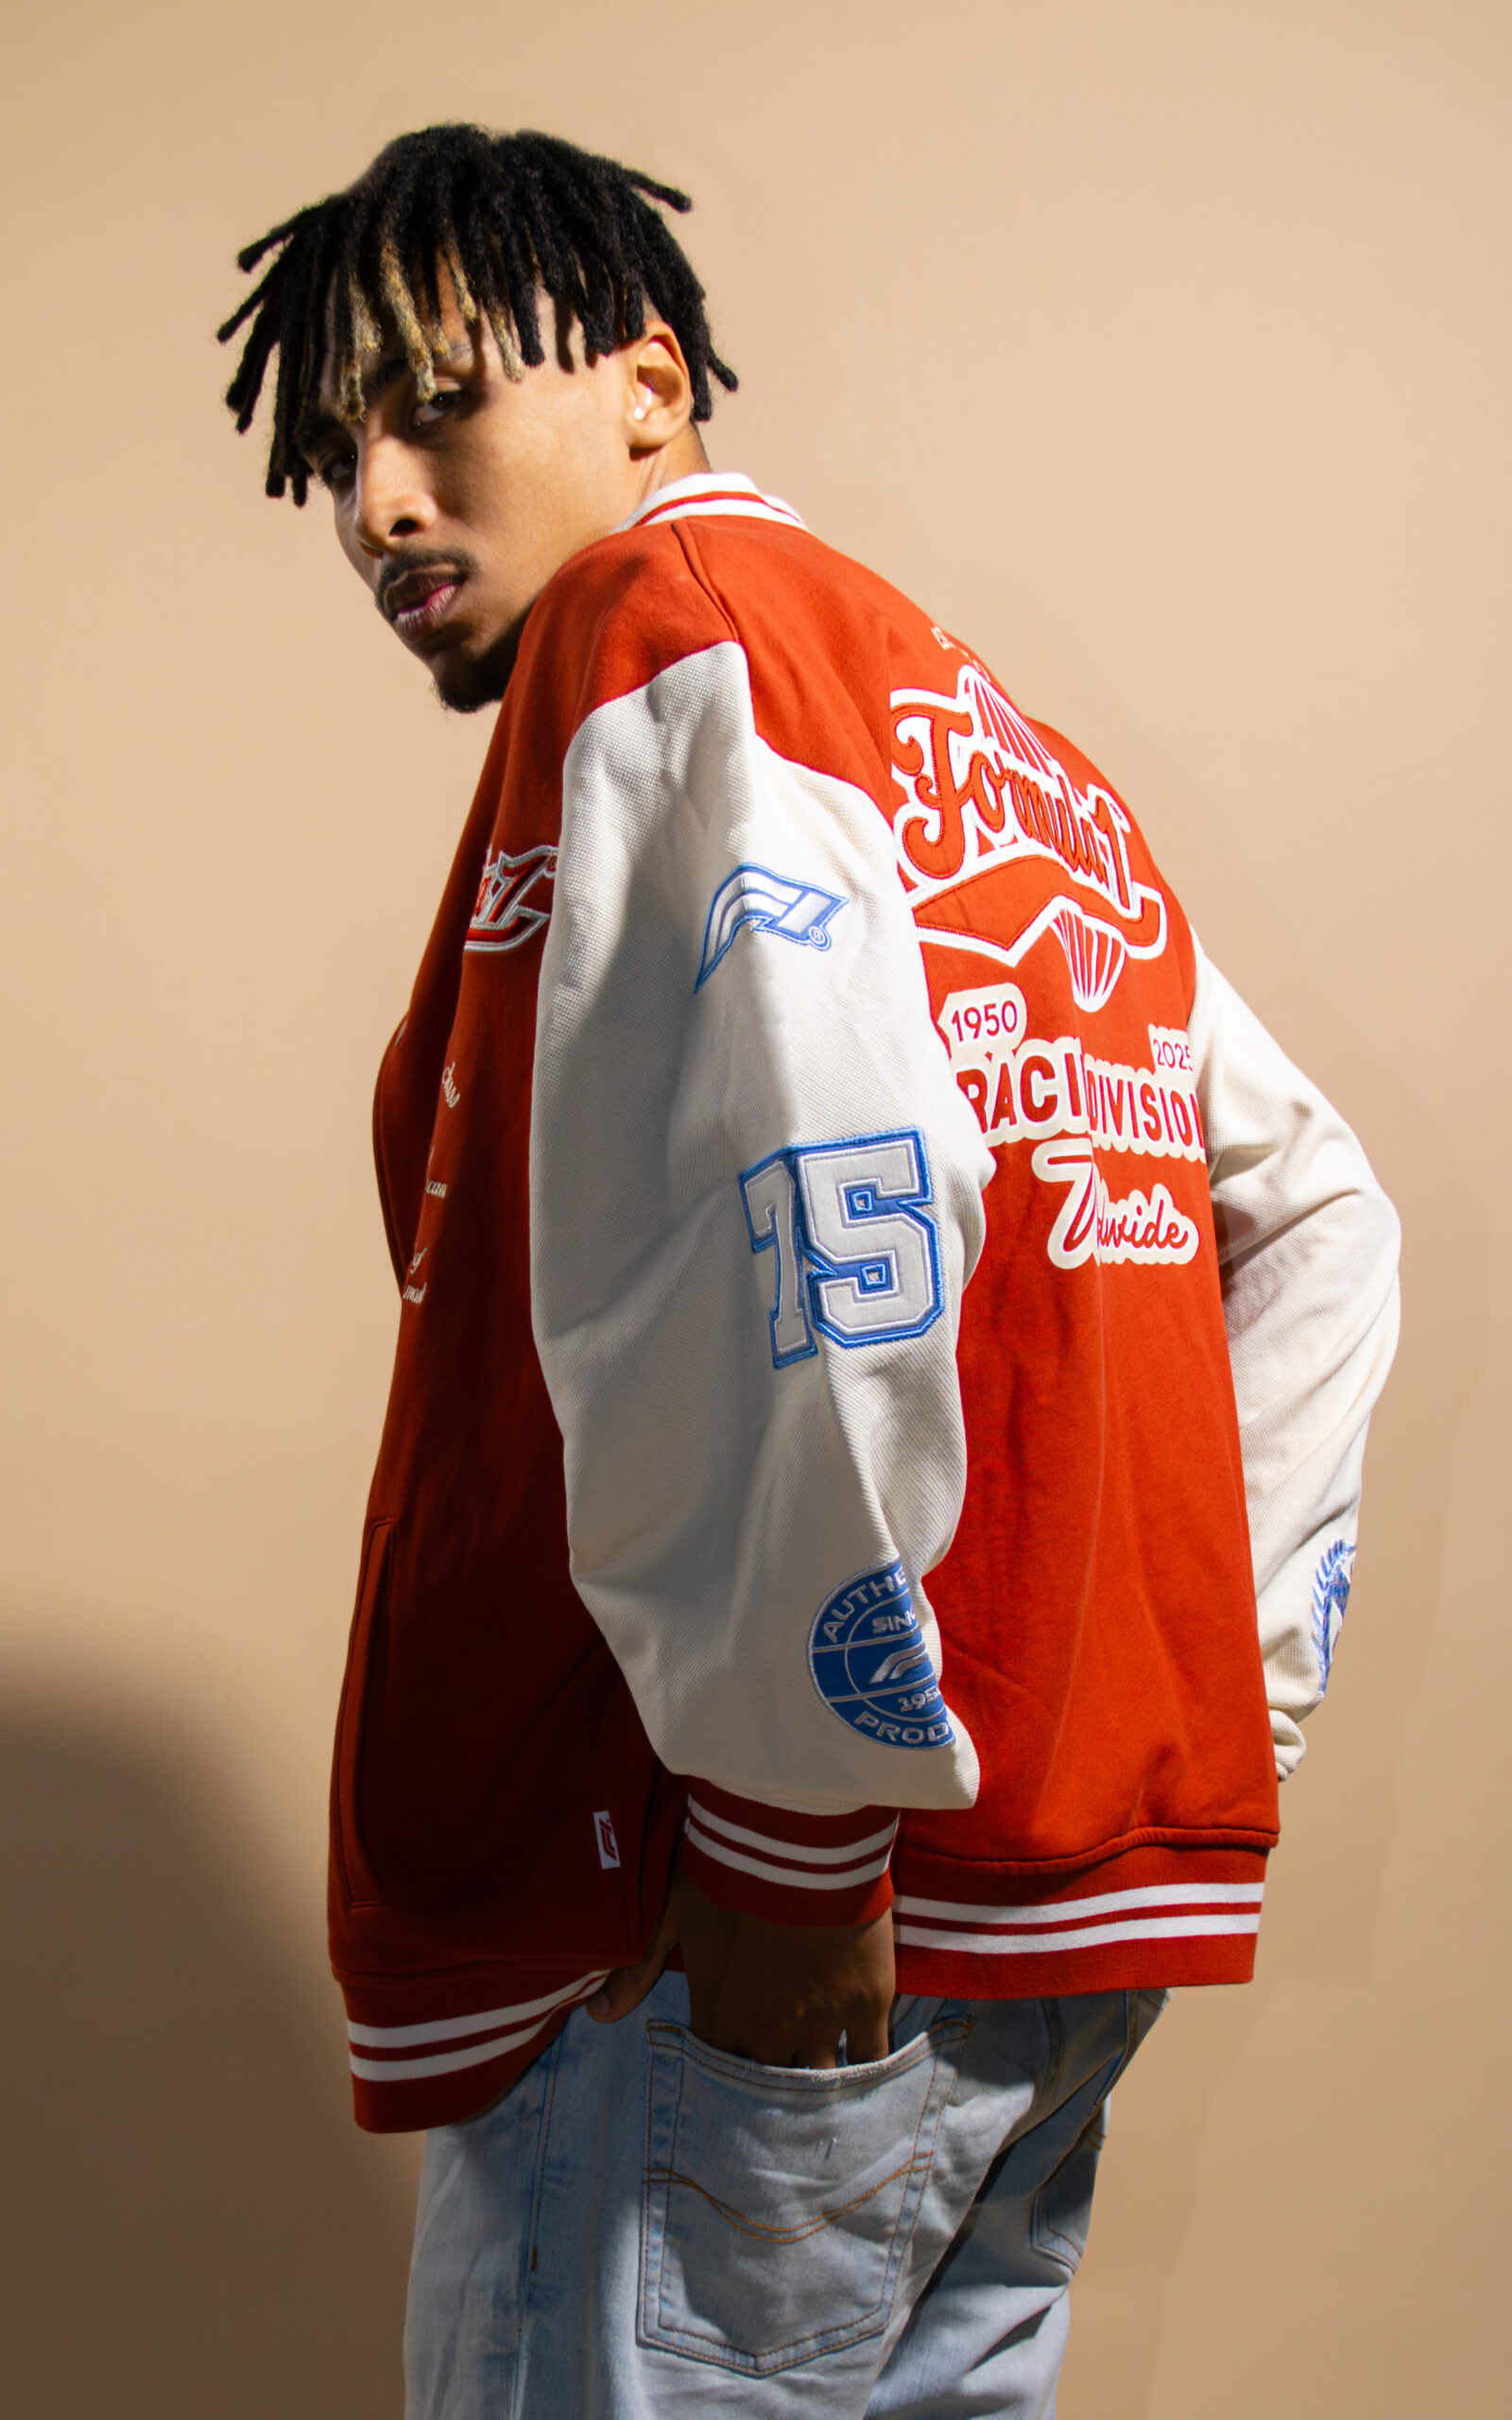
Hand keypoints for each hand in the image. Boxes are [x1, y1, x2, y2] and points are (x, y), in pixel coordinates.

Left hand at [586, 1859, 894, 2066]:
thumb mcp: (670, 1915)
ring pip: (822, 2080)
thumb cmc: (725, 1874)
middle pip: (770, 2086)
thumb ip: (637, 1969)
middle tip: (780, 2095)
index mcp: (720, 2017)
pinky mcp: (866, 2002)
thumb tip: (596, 2016)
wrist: (794, 1842)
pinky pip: (872, 2055)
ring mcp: (822, 2022)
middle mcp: (769, 2034)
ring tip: (826, 2100)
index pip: (718, 2072)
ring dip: (820, 2089)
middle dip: (772, 2095)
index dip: (724, 2079)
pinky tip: (871, 2077)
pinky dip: (871, 2069)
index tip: (731, 2078)